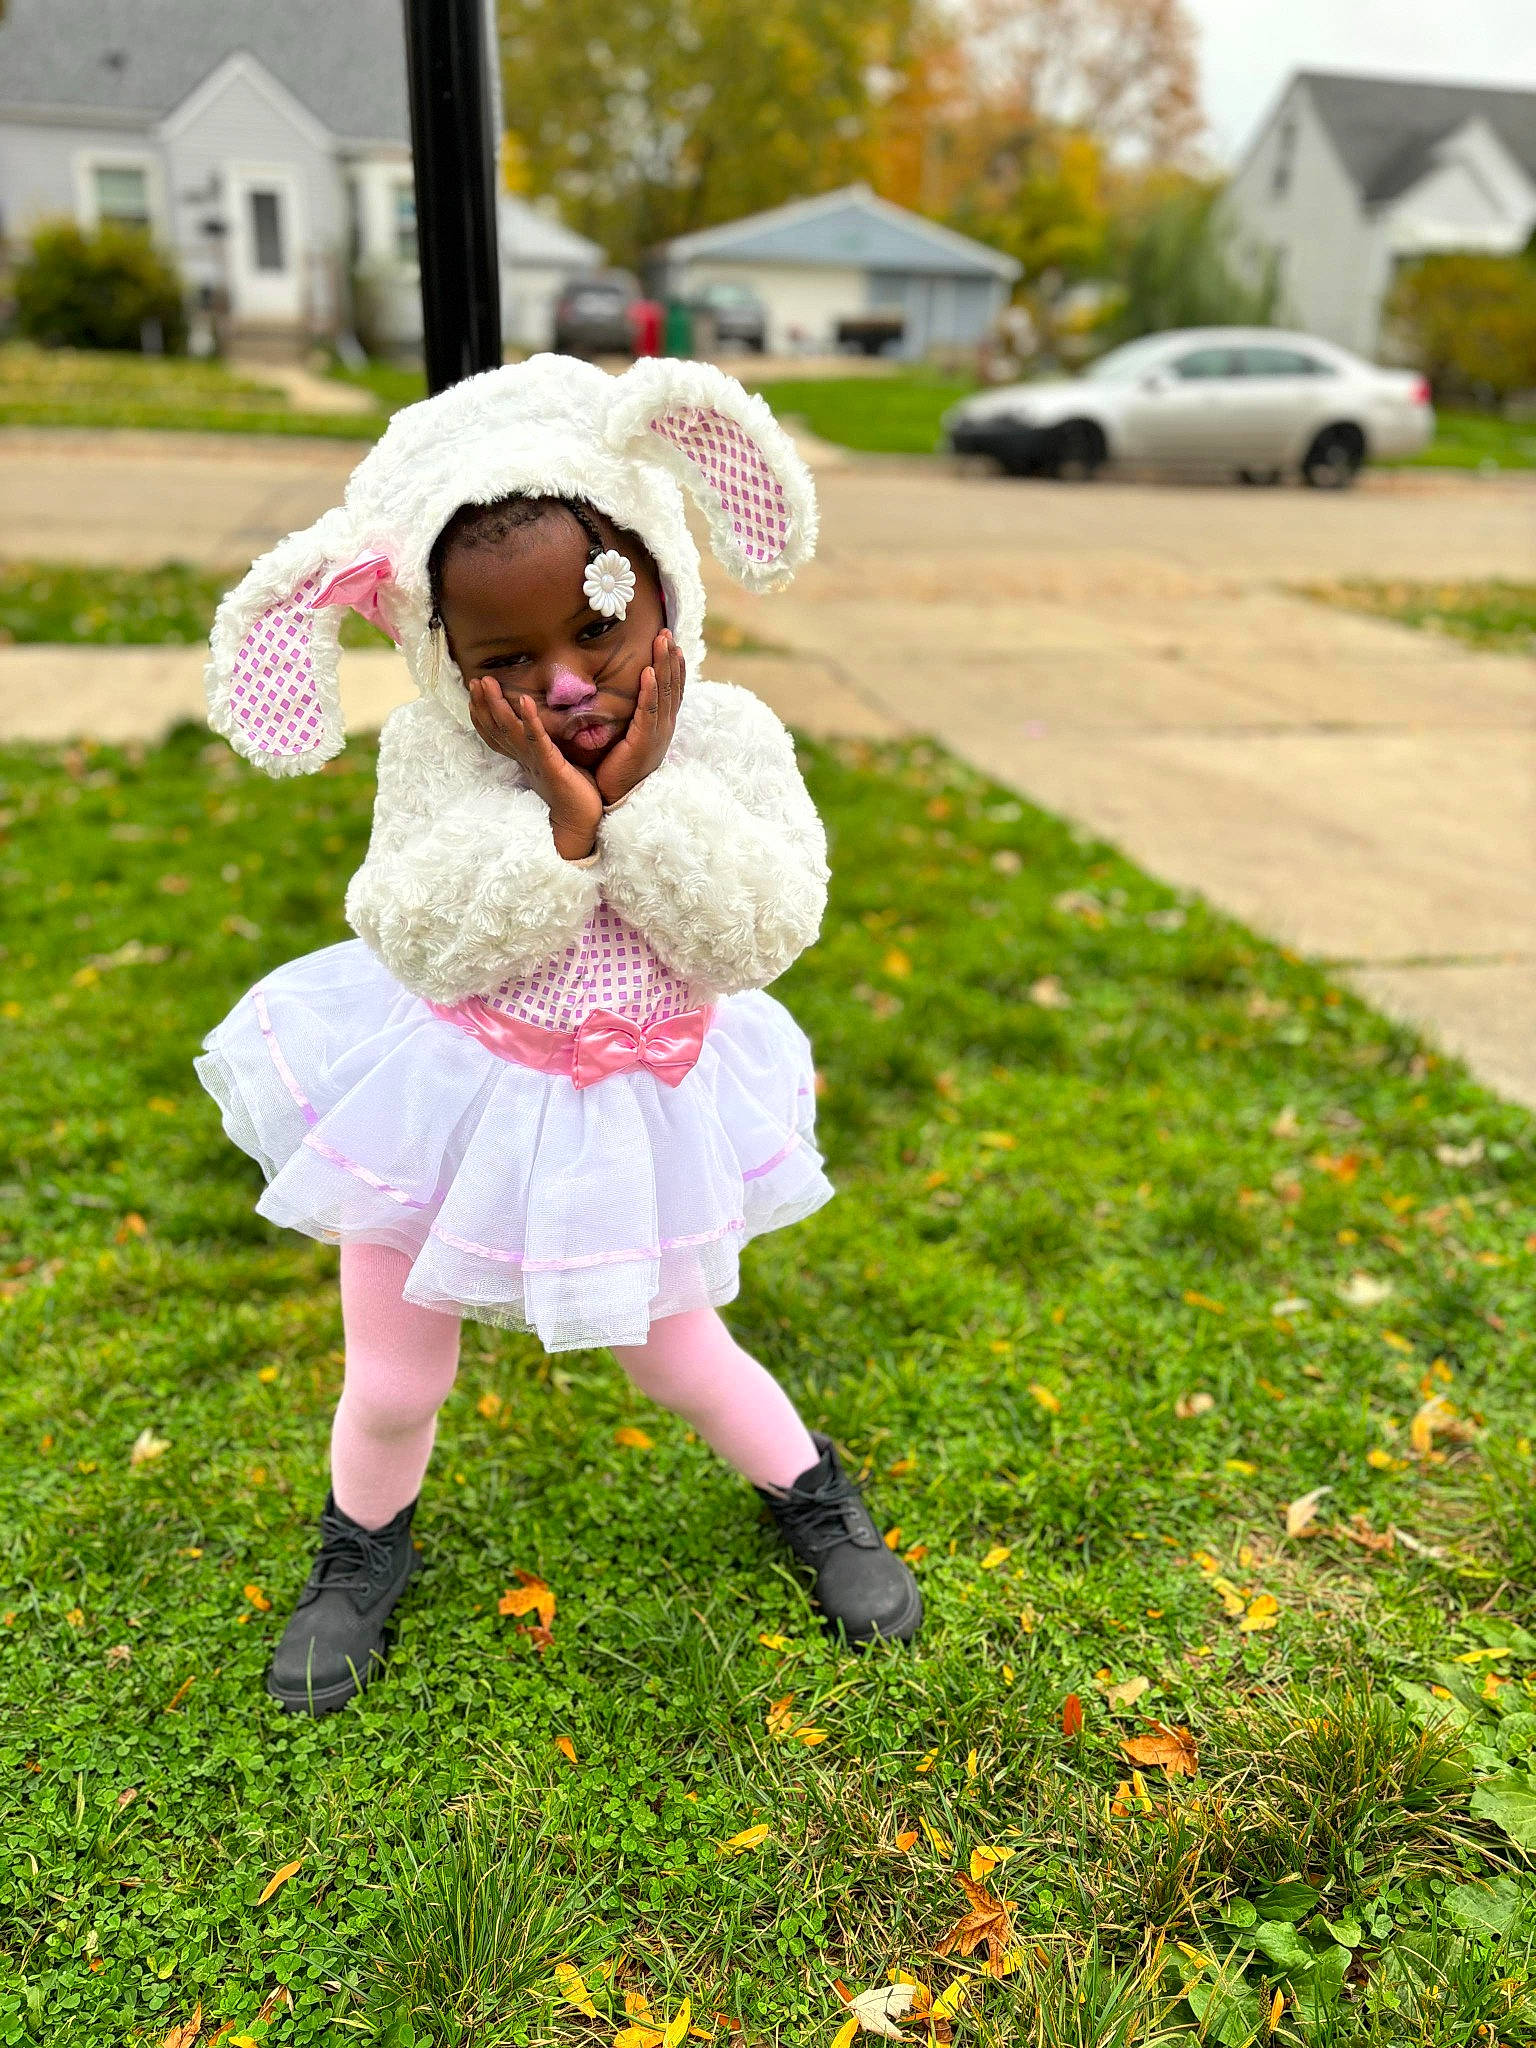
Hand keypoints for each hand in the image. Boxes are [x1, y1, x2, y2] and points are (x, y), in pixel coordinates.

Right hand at [467, 676, 601, 859]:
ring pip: (510, 731)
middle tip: (474, 681)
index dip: (483, 714)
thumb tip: (541, 732)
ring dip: (497, 706)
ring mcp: (535, 762)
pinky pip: (538, 740)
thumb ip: (545, 748)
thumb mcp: (554, 764)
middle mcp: (524, 759)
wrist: (580, 823)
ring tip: (488, 683)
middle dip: (483, 704)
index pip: (497, 734)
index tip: (474, 693)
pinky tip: (524, 701)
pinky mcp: (550, 765)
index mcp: (524, 759)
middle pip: (497, 729)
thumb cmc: (573, 793)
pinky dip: (530, 720)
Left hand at [596, 629, 684, 807]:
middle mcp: (664, 728)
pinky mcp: (644, 743)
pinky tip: (649, 673)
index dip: (674, 666)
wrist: (614, 798)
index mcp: (661, 726)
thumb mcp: (626, 737)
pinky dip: (650, 691)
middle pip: (672, 686)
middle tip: (668, 632)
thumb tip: (621, 696)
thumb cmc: (615, 769)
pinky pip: (648, 712)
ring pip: (664, 694)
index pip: (672, 690)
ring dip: (664, 666)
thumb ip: (628, 717)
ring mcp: (657, 735)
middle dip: (670, 658)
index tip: (672, 643)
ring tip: (663, 642)